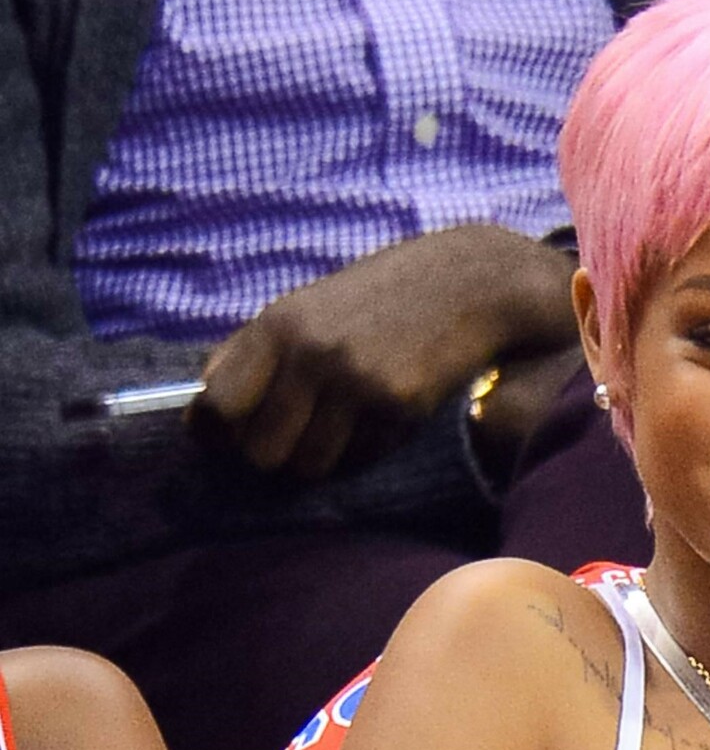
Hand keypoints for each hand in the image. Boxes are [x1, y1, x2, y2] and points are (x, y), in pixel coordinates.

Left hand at [196, 226, 577, 477]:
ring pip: (310, 466)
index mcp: (277, 325)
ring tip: (341, 428)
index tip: (227, 441)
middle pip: (261, 452)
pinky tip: (379, 418)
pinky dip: (363, 450)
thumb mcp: (309, 308)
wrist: (466, 283)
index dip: (216, 435)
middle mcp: (310, 353)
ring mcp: (356, 381)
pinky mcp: (398, 405)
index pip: (217, 405)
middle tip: (294, 440)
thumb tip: (203, 405)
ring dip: (321, 459)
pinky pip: (360, 459)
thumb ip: (257, 351)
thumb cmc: (381, 298)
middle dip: (275, 456)